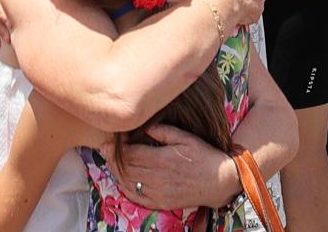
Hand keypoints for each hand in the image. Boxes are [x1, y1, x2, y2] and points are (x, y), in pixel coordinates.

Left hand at [112, 125, 238, 209]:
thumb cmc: (203, 155)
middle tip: (108, 146)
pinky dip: (124, 187)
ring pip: (127, 182)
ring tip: (111, 159)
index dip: (120, 144)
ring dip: (116, 171)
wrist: (219, 182)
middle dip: (114, 156)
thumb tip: (143, 125)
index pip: (130, 152)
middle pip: (125, 167)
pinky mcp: (160, 202)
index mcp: (162, 159)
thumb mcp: (185, 137)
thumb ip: (162, 131)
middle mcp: (157, 178)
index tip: (118, 135)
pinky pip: (135, 197)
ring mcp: (158, 192)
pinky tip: (121, 178)